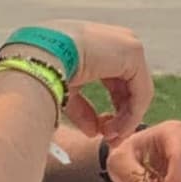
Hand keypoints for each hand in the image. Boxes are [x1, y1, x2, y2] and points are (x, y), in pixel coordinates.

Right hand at [49, 21, 155, 144]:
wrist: (39, 55)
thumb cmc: (44, 69)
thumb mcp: (67, 92)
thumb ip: (82, 110)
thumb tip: (94, 132)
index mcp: (100, 45)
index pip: (118, 81)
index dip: (115, 109)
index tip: (104, 133)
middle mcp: (117, 41)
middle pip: (131, 86)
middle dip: (123, 117)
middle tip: (111, 140)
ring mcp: (127, 43)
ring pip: (138, 91)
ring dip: (126, 120)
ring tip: (110, 138)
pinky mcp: (133, 53)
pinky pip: (141, 92)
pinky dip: (132, 115)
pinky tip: (117, 130)